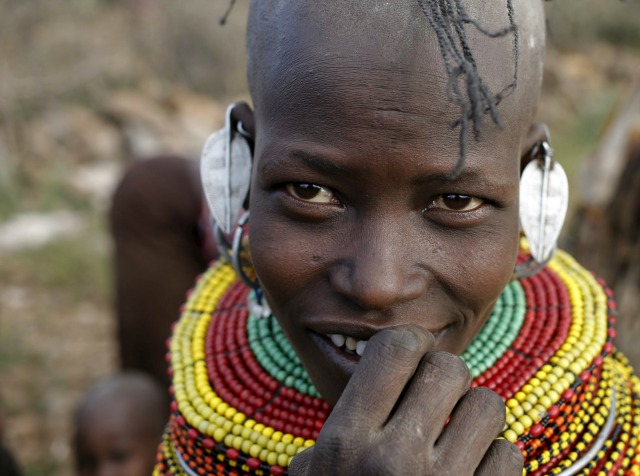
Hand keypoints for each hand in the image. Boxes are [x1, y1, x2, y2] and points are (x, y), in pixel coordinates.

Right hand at [289, 325, 522, 475]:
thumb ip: (336, 434)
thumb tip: (369, 389)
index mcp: (345, 443)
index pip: (394, 349)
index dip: (409, 344)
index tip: (412, 356)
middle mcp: (394, 460)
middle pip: (450, 369)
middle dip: (447, 377)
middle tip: (436, 400)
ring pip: (490, 406)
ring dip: (476, 416)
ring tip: (457, 437)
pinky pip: (511, 455)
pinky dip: (497, 460)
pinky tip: (473, 475)